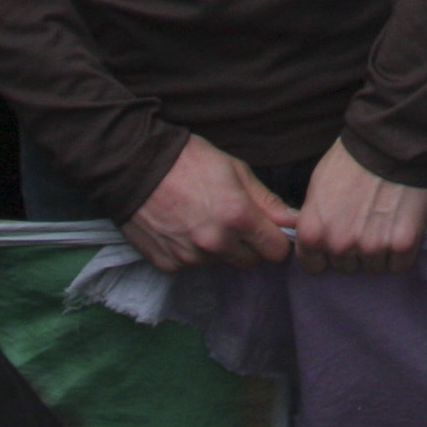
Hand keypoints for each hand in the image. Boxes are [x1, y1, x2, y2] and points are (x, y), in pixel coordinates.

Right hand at [120, 133, 296, 273]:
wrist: (135, 167)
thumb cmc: (189, 161)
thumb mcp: (235, 170)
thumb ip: (266, 201)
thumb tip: (292, 220)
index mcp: (237, 217)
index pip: (275, 251)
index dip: (274, 240)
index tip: (268, 230)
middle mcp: (215, 243)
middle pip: (250, 261)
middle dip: (248, 245)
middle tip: (233, 220)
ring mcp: (190, 257)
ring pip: (220, 262)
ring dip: (219, 248)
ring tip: (202, 218)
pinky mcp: (169, 265)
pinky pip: (193, 265)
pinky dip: (192, 251)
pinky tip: (182, 227)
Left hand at [294, 143, 426, 274]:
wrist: (390, 141)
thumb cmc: (350, 159)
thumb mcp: (316, 187)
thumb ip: (314, 219)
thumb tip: (314, 240)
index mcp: (313, 233)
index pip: (313, 266)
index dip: (325, 253)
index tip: (337, 239)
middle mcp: (340, 246)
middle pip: (345, 266)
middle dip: (353, 249)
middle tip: (365, 222)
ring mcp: (372, 247)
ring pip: (373, 268)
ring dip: (379, 251)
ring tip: (384, 221)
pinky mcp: (402, 244)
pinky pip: (399, 265)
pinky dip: (401, 251)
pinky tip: (400, 227)